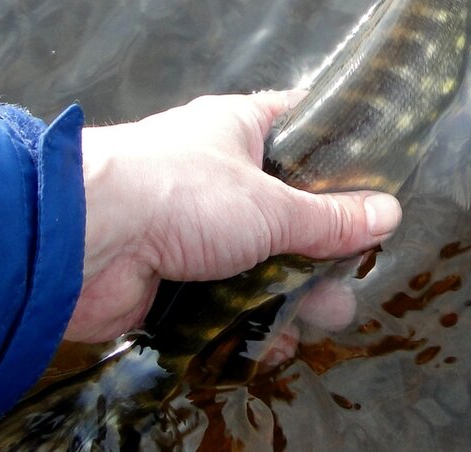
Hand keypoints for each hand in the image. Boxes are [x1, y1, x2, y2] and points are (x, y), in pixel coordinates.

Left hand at [65, 91, 401, 342]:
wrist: (82, 240)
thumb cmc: (181, 192)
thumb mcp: (271, 205)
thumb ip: (330, 218)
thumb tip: (388, 214)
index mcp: (238, 130)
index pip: (299, 125)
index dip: (338, 147)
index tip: (378, 177)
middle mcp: (216, 174)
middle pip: (284, 208)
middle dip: (321, 247)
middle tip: (354, 276)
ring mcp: (190, 227)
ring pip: (254, 260)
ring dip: (289, 292)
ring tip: (325, 320)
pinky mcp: (168, 277)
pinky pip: (219, 300)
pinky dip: (246, 322)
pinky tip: (275, 344)